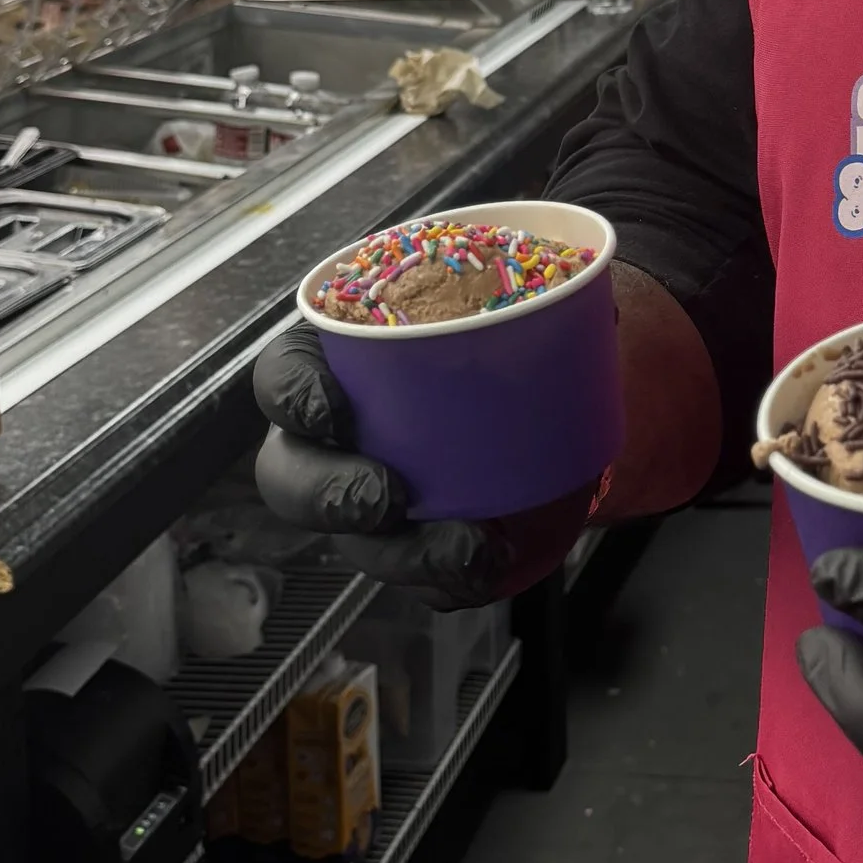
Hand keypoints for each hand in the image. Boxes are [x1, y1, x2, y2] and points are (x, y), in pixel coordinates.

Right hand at [251, 324, 593, 609]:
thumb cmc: (492, 342)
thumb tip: (580, 279)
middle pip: (292, 478)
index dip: (293, 396)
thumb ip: (514, 292)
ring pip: (356, 544)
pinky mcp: (411, 547)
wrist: (544, 406)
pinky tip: (487, 566)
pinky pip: (416, 582)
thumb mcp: (499, 306)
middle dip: (330, 496)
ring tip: (467, 549)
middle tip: (385, 498)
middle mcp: (334, 441)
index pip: (282, 379)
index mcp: (335, 364)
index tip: (331, 409)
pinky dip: (450, 581)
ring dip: (406, 554)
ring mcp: (368, 503)